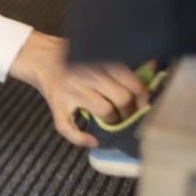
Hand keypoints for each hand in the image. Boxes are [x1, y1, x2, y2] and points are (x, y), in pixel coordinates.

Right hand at [8, 31, 149, 146]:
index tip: (142, 105)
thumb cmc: (74, 59)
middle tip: (126, 115)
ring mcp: (71, 91)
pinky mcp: (57, 105)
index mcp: (102, 62)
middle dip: (128, 112)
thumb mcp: (99, 55)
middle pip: (122, 100)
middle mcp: (88, 75)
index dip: (142, 100)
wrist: (41, 58)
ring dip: (113, 122)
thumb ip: (122, 65)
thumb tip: (153, 68)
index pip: (134, 85)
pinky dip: (82, 139)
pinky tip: (92, 141)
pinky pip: (69, 128)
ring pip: (105, 112)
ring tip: (112, 122)